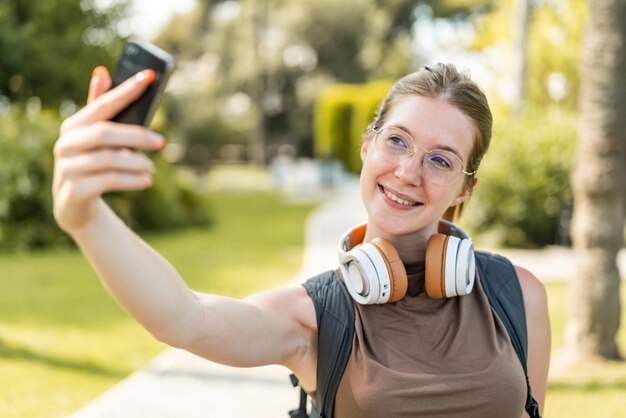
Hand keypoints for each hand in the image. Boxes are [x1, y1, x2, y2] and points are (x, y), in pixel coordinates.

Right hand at [53, 67, 165, 232]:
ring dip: (136, 163)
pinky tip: (147, 181)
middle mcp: (66, 144)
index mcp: (73, 126)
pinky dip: (131, 180)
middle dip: (136, 136)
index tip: (148, 77)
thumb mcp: (95, 137)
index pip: (102, 104)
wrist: (75, 203)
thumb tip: (102, 71)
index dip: (125, 90)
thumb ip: (100, 108)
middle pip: (105, 133)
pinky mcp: (74, 190)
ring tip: (152, 168)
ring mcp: (67, 167)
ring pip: (109, 159)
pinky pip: (108, 181)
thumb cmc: (92, 162)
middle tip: (161, 142)